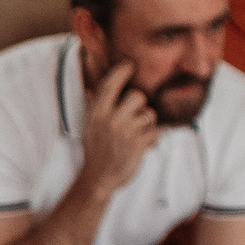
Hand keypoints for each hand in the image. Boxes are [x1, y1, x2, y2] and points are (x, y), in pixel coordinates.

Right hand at [78, 61, 158, 197]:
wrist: (98, 178)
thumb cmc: (95, 151)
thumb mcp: (89, 128)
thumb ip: (93, 107)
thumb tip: (92, 90)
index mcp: (96, 114)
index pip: (110, 84)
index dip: (122, 71)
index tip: (130, 65)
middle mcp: (110, 119)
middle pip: (137, 96)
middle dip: (139, 106)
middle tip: (133, 117)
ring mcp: (125, 131)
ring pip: (149, 115)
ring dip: (146, 125)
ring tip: (135, 136)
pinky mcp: (139, 144)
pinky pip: (156, 131)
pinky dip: (152, 138)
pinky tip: (141, 145)